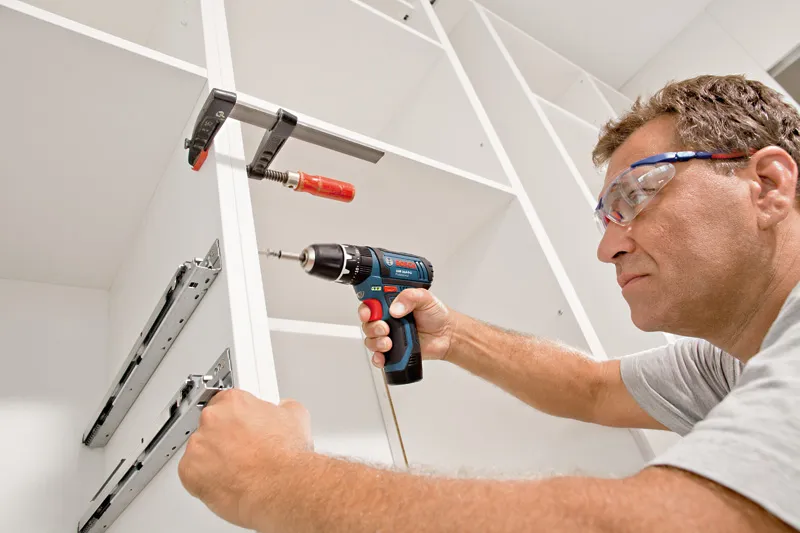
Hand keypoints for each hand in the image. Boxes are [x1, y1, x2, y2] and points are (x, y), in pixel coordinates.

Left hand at [178, 389, 312, 529]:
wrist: (281, 487)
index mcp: (234, 401)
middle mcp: (212, 418)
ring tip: (238, 471)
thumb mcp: (295, 416)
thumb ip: (281, 407)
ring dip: (214, 459)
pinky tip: (226, 481)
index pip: (226, 402)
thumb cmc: (287, 457)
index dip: (236, 418)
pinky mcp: (189, 471)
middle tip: (244, 451)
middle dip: (225, 438)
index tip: (241, 427)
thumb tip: (282, 409)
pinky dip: (205, 479)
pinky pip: (191, 473)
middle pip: (211, 425)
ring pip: (200, 450)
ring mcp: (198, 444)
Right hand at [359, 288, 455, 367]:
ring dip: (376, 342)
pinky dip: (377, 358)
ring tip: (388, 342)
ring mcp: (389, 335)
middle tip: (385, 328)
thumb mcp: (425, 298)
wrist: (447, 335)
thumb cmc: (437, 315)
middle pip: (367, 323)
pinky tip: (383, 356)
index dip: (365, 308)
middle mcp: (387, 319)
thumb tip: (396, 308)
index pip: (370, 303)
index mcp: (391, 303)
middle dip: (372, 327)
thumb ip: (410, 297)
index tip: (369, 313)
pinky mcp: (393, 351)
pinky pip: (378, 356)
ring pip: (370, 340)